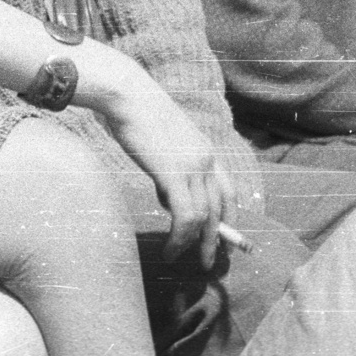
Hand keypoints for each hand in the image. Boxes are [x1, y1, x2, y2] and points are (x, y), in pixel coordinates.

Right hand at [99, 74, 233, 270]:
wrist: (127, 94)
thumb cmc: (136, 113)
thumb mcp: (162, 142)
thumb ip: (172, 166)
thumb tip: (168, 196)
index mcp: (205, 149)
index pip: (227, 190)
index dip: (228, 217)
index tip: (221, 236)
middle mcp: (206, 159)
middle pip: (219, 209)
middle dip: (215, 239)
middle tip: (208, 261)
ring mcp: (192, 166)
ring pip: (203, 218)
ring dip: (193, 244)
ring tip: (178, 257)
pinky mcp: (174, 173)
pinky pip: (185, 217)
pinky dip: (180, 238)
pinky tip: (169, 248)